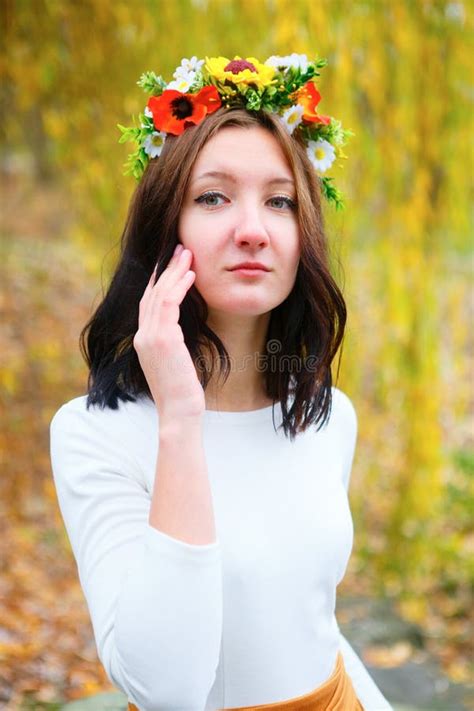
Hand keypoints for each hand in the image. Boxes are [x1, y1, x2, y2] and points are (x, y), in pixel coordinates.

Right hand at [133, 244, 205, 419]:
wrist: (179, 413)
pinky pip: (168, 303)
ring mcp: (150, 337)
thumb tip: (183, 334)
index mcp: (144, 341)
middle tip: (180, 249)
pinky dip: (179, 286)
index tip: (172, 264)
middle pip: (151, 293)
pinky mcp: (162, 339)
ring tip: (188, 254)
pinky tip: (191, 275)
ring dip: (174, 271)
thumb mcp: (175, 363)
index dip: (158, 280)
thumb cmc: (182, 393)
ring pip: (159, 294)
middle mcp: (142, 336)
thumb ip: (173, 345)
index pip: (148, 303)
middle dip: (166, 269)